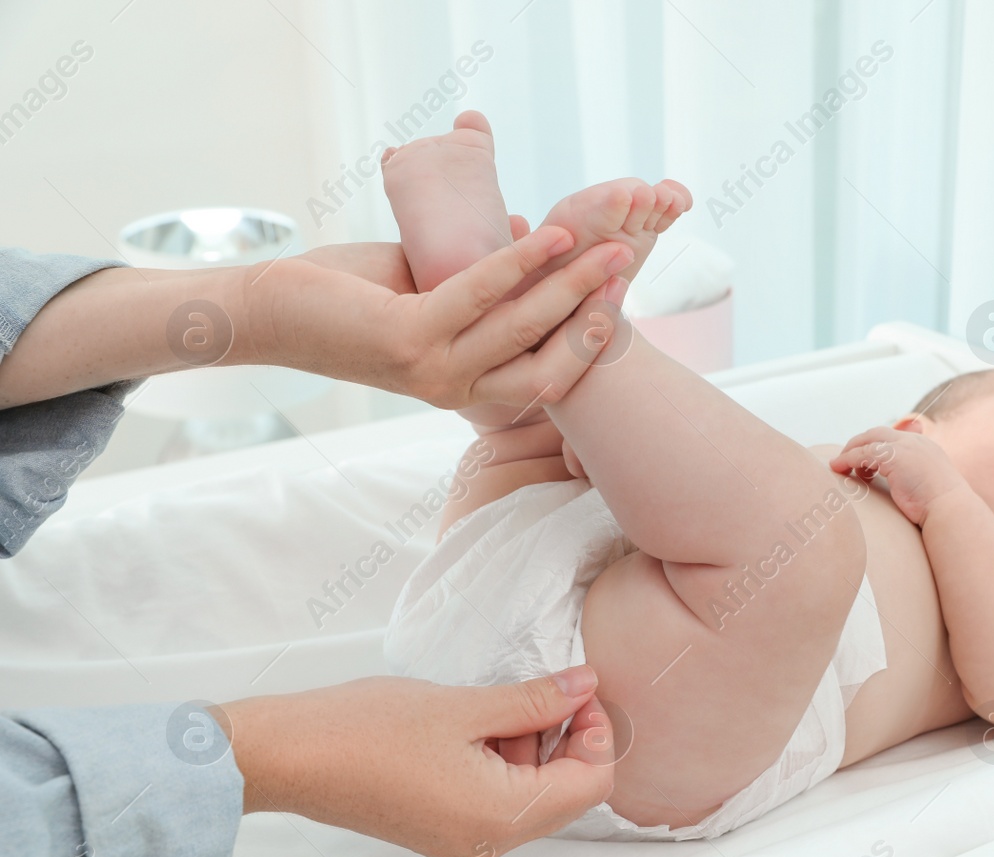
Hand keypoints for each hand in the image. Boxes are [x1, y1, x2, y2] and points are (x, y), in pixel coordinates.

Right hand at [214, 665, 613, 856]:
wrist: (288, 757)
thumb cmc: (369, 729)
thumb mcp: (465, 706)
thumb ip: (536, 701)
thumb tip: (589, 686)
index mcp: (501, 817)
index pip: (591, 784)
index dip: (598, 732)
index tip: (579, 689)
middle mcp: (490, 842)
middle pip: (568, 794)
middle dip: (569, 739)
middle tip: (548, 689)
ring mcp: (465, 841)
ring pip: (534, 795)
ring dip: (534, 747)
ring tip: (500, 704)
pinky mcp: (443, 831)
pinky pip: (499, 800)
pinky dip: (504, 761)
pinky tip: (478, 724)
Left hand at [247, 225, 633, 411]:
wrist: (269, 313)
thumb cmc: (348, 297)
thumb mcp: (428, 290)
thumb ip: (480, 278)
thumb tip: (530, 233)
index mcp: (467, 386)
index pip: (548, 372)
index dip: (589, 337)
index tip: (620, 294)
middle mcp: (457, 390)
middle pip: (549, 358)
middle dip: (595, 312)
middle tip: (628, 265)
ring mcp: (434, 371)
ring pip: (523, 327)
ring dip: (571, 283)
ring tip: (606, 246)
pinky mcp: (409, 340)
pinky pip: (478, 295)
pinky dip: (519, 261)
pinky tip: (548, 233)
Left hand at [830, 424, 967, 525]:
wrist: (950, 509)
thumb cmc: (940, 506)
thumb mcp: (929, 485)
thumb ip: (914, 478)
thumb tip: (904, 488)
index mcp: (924, 446)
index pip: (893, 437)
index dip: (875, 446)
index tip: (864, 463)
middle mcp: (914, 441)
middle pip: (877, 433)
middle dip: (859, 444)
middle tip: (846, 460)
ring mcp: (904, 447)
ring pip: (868, 440)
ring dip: (850, 451)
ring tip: (840, 466)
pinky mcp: (893, 457)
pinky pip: (863, 453)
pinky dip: (847, 459)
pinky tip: (838, 468)